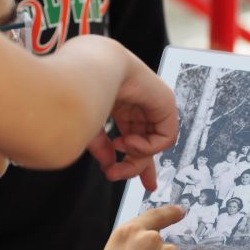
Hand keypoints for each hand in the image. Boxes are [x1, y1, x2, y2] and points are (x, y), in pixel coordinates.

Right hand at [88, 50, 177, 190]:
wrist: (93, 70)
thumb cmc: (82, 91)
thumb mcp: (89, 127)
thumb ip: (102, 148)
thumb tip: (109, 167)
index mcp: (120, 105)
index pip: (132, 135)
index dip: (130, 159)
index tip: (124, 176)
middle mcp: (138, 105)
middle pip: (146, 144)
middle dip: (138, 166)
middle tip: (126, 179)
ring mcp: (153, 104)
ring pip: (154, 144)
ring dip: (136, 156)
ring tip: (118, 150)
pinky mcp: (167, 104)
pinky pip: (166, 138)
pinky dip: (147, 147)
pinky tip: (127, 141)